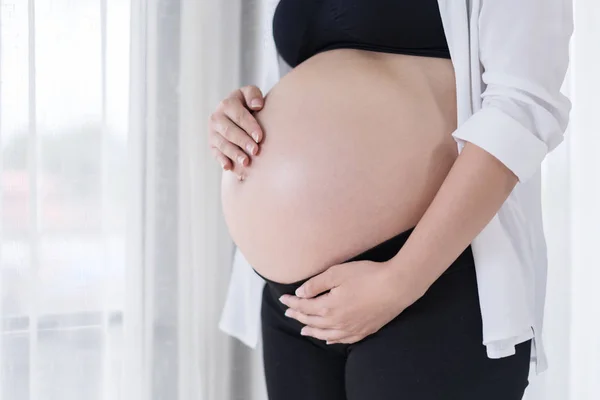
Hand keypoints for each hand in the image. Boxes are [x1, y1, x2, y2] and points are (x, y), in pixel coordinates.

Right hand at [208, 85, 264, 178]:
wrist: (236, 117)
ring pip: (222, 144)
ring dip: (234, 153)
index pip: (238, 115)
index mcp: (227, 104)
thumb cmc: (248, 105)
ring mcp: (212, 132)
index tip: (260, 137)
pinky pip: (216, 154)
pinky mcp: (212, 145)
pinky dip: (222, 160)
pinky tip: (229, 167)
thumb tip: (257, 105)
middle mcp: (217, 117)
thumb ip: (253, 95)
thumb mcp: (250, 95)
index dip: (249, 126)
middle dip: (243, 141)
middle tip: (255, 151)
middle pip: (229, 131)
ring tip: (246, 162)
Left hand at [279, 260, 425, 343]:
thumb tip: (300, 292)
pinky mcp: (365, 330)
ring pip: (325, 334)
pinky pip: (343, 340)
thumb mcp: (337, 273)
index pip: (304, 306)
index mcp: (328, 307)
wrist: (397, 287)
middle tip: (288, 312)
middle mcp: (337, 322)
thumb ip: (316, 284)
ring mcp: (352, 329)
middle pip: (312, 321)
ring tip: (302, 330)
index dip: (292, 302)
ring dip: (312, 331)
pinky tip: (328, 340)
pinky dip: (332, 340)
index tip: (283, 298)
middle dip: (298, 316)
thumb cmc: (368, 276)